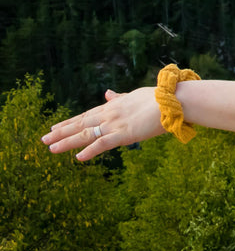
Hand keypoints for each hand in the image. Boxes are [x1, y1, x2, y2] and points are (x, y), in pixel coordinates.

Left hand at [41, 87, 164, 161]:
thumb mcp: (134, 95)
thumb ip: (119, 97)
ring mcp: (115, 123)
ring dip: (66, 141)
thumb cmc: (159, 97)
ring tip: (50, 148)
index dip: (69, 122)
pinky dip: (90, 150)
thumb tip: (107, 93)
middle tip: (43, 139)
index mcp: (113, 106)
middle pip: (80, 124)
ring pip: (85, 134)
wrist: (174, 100)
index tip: (55, 127)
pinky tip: (78, 157)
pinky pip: (103, 143)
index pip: (86, 115)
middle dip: (61, 132)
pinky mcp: (125, 133)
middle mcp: (110, 114)